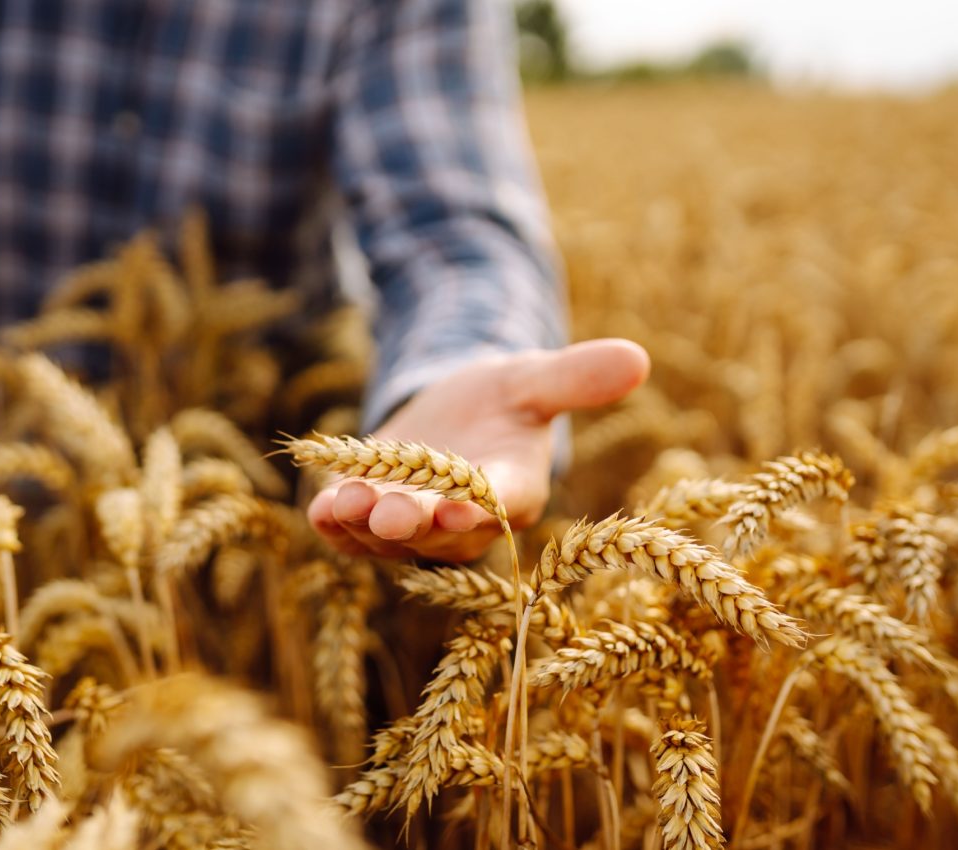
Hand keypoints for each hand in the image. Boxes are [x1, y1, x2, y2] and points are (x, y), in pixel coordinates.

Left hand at [306, 338, 649, 561]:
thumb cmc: (502, 401)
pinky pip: (352, 536)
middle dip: (417, 524)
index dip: (484, 507)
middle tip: (395, 513)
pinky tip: (320, 509)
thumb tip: (638, 357)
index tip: (467, 507)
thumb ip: (574, 377)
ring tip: (347, 501)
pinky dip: (336, 526)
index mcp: (513, 489)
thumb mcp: (532, 379)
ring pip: (391, 541)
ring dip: (367, 525)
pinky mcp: (370, 523)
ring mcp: (415, 529)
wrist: (449, 415)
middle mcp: (465, 522)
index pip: (503, 504)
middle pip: (441, 534)